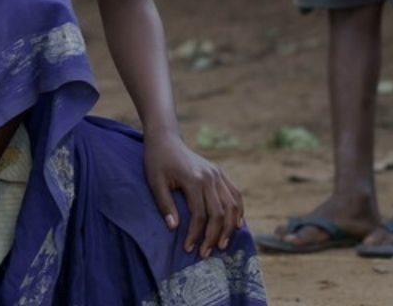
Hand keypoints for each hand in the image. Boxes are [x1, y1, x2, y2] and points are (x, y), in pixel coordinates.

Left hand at [143, 132, 244, 258]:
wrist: (166, 139)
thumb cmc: (157, 161)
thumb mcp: (154, 182)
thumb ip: (164, 204)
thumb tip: (174, 228)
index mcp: (193, 179)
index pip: (199, 215)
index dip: (195, 234)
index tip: (188, 248)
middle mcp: (210, 177)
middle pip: (219, 213)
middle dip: (214, 236)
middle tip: (205, 253)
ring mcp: (217, 174)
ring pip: (232, 205)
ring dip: (229, 227)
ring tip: (222, 245)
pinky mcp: (220, 173)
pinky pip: (235, 194)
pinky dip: (238, 211)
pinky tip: (235, 225)